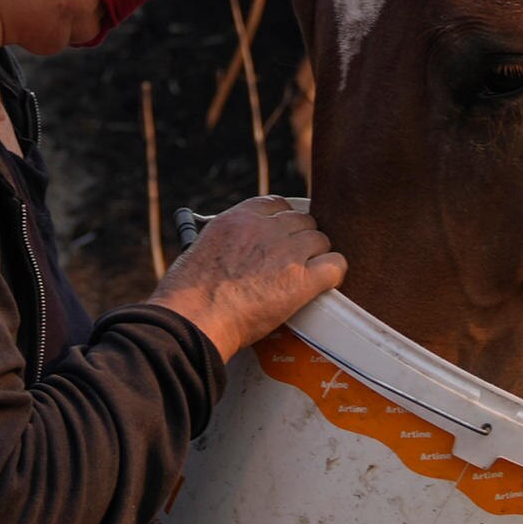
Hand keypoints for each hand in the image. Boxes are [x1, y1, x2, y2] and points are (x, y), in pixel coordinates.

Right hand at [152, 194, 342, 361]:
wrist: (193, 319)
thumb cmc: (187, 296)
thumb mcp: (201, 249)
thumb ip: (228, 242)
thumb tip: (239, 252)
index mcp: (238, 218)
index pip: (277, 205)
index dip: (285, 222)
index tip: (285, 236)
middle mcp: (265, 228)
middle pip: (303, 221)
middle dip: (302, 240)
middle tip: (296, 262)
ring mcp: (286, 252)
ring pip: (321, 240)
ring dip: (317, 257)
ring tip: (308, 277)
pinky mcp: (301, 279)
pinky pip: (335, 265)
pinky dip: (333, 275)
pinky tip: (324, 285)